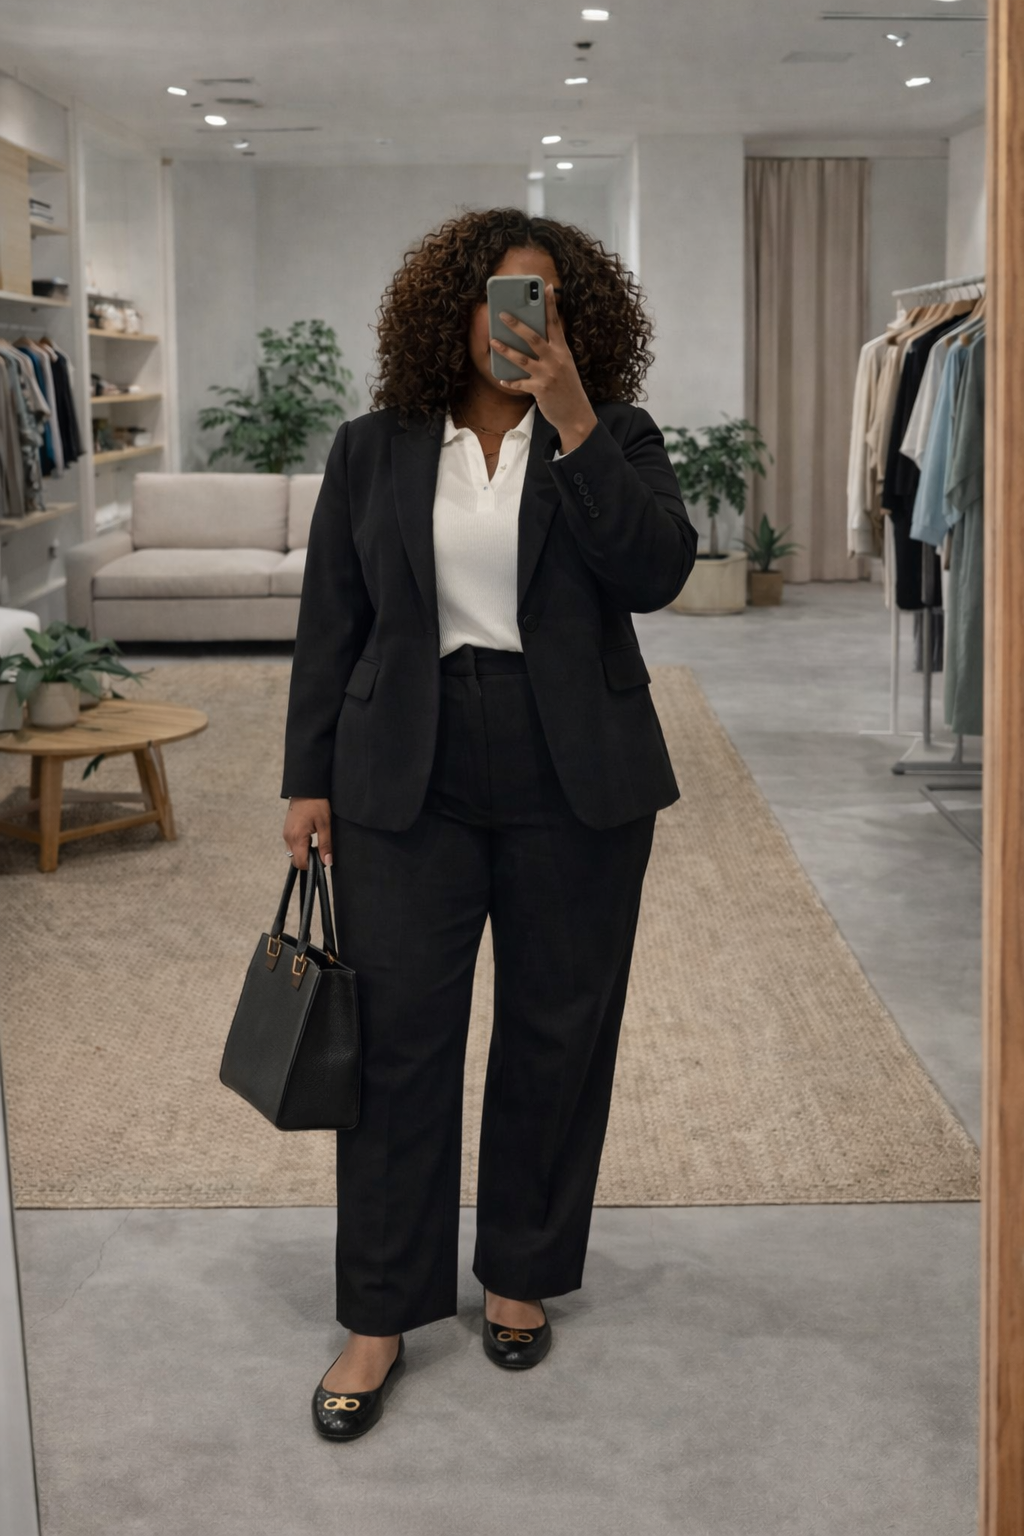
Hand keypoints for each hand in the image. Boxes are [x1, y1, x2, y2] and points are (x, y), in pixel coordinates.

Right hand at [283, 797, 332, 869]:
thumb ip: (325, 845)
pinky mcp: (286, 830)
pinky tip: (310, 839)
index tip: (323, 860)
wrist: (306, 788)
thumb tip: (327, 862)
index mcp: (297, 837)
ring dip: (304, 854)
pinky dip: (300, 847)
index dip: (312, 866)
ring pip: (293, 854)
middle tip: (320, 851)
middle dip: (308, 861)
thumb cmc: (316, 803)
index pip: (301, 862)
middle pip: (295, 860)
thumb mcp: (325, 825)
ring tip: (316, 844)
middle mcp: (288, 837)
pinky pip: (292, 846)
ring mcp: (286, 834)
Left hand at [491, 283, 597, 451]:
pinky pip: (520, 383)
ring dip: (506, 349)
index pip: (555, 323)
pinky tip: (502, 379)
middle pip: (534, 338)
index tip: (547, 288)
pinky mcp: (540, 389)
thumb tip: (530, 339)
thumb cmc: (567, 387)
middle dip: (517, 325)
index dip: (550, 305)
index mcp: (563, 351)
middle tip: (502, 314)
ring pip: (522, 359)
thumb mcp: (564, 366)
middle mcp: (556, 360)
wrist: (576, 414)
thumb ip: (551, 352)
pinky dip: (510, 381)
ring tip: (493, 341)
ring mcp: (548, 375)